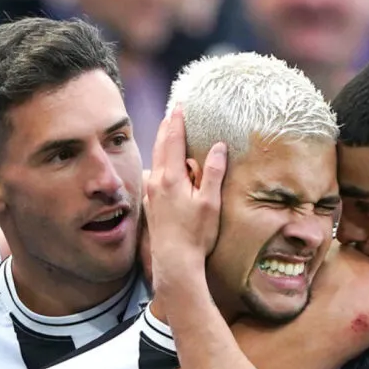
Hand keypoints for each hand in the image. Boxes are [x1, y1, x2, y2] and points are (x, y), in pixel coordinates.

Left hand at [143, 106, 225, 298]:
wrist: (174, 262)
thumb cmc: (196, 234)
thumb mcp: (210, 202)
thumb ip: (212, 172)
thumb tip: (218, 146)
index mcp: (171, 177)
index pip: (174, 140)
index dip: (178, 121)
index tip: (180, 105)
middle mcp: (157, 182)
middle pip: (160, 146)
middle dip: (167, 128)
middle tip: (172, 113)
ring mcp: (151, 194)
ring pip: (154, 161)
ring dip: (161, 145)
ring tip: (168, 135)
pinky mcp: (150, 205)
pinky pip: (153, 176)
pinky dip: (158, 164)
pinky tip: (162, 168)